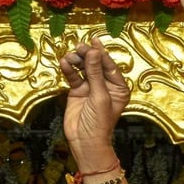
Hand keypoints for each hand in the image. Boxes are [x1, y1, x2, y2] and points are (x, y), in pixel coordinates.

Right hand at [61, 37, 130, 169]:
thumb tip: (93, 52)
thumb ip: (96, 73)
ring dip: (76, 61)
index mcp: (118, 87)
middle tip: (79, 47)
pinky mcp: (78, 91)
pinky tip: (64, 63)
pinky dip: (69, 69)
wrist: (85, 142)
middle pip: (96, 64)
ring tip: (70, 56)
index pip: (110, 66)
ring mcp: (91, 87)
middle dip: (87, 55)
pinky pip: (74, 76)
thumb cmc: (99, 123)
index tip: (93, 42)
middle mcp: (105, 85)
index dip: (101, 54)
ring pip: (83, 68)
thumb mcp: (99, 97)